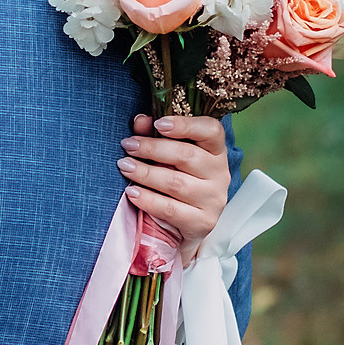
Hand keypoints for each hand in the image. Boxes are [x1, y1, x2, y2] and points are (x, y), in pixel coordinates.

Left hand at [117, 114, 229, 266]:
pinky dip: (148, 199)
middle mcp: (219, 173)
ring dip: (145, 173)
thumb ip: (155, 134)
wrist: (187, 223)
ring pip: (176, 182)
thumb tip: (140, 121)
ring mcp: (213, 199)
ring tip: (125, 166)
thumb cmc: (178, 178)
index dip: (185, 125)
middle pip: (186, 155)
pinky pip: (171, 209)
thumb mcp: (168, 155)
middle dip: (152, 148)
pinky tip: (131, 192)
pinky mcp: (202, 222)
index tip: (158, 124)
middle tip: (128, 145)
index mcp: (215, 150)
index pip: (211, 130)